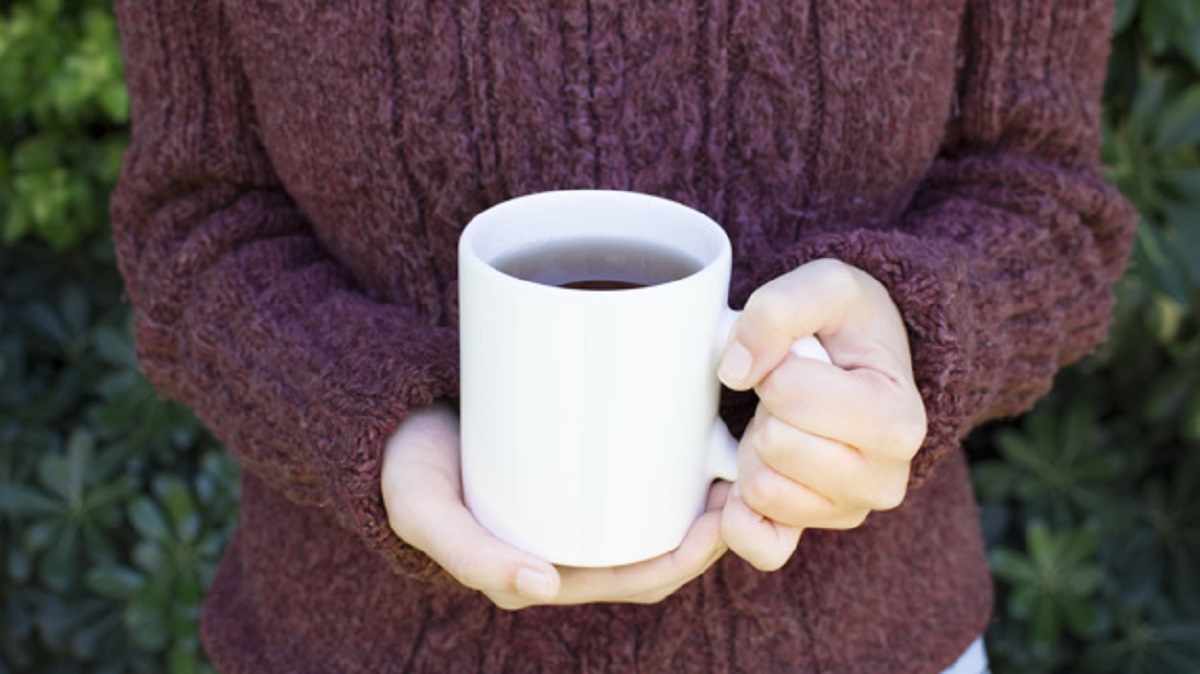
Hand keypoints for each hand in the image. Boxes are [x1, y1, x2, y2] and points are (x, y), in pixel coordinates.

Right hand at [381, 402, 729, 609]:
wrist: (392, 419)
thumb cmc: (411, 472)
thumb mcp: (426, 512)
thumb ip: (470, 553)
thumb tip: (543, 587)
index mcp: (548, 569)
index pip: (637, 577)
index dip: (685, 559)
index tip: (720, 522)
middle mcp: (571, 543)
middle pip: (658, 545)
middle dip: (708, 526)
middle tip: (741, 481)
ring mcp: (577, 503)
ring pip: (654, 509)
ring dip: (700, 494)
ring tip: (733, 452)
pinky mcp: (577, 462)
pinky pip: (636, 473)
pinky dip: (672, 461)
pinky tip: (700, 426)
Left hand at [716, 259, 926, 570]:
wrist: (857, 360)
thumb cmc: (845, 324)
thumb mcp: (826, 284)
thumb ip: (780, 308)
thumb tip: (737, 369)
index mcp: (900, 419)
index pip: (791, 393)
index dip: (778, 365)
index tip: (803, 359)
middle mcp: (885, 479)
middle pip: (774, 444)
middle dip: (766, 410)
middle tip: (789, 394)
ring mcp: (848, 512)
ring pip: (760, 489)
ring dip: (753, 449)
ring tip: (785, 423)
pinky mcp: (808, 534)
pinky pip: (757, 544)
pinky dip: (736, 510)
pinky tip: (746, 472)